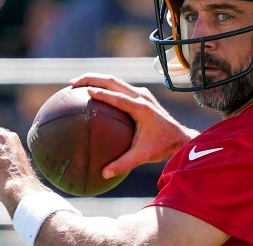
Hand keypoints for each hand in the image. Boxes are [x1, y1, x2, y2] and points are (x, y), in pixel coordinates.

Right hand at [70, 73, 198, 178]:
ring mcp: (142, 94)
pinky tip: (93, 95)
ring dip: (96, 80)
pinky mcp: (141, 96)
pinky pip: (119, 87)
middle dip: (92, 79)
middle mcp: (141, 96)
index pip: (118, 97)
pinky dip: (105, 87)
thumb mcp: (143, 156)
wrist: (180, 137)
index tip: (85, 92)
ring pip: (115, 81)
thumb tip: (104, 174)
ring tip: (77, 85)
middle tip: (72, 84)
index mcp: (141, 108)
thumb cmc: (162, 146)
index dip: (102, 93)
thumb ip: (123, 164)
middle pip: (113, 81)